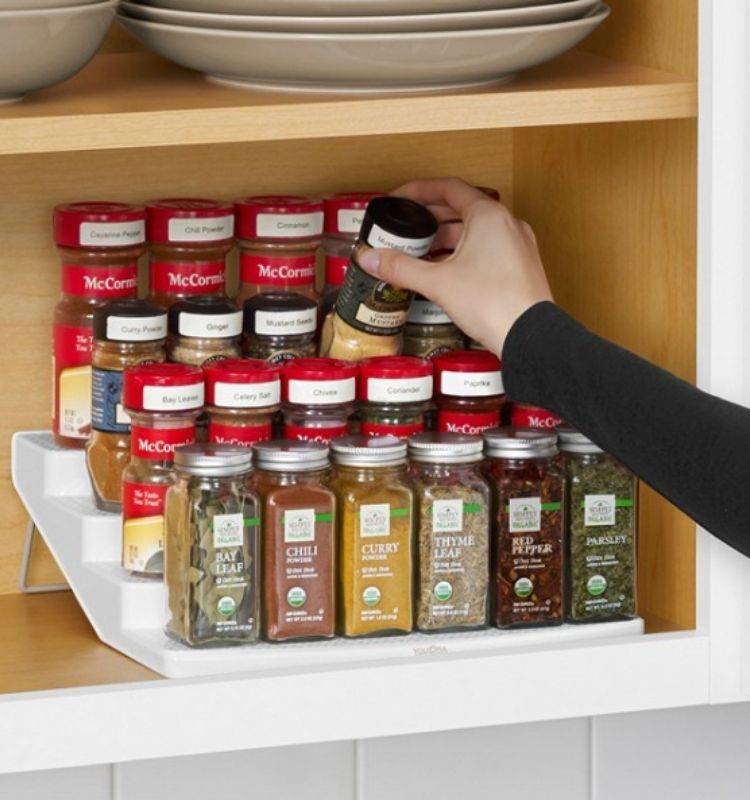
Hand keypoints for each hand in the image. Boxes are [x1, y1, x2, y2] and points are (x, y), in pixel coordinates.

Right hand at [357, 177, 552, 354]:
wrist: (529, 336)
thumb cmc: (493, 303)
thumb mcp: (438, 282)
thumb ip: (401, 268)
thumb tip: (371, 258)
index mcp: (488, 216)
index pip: (449, 188)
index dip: (419, 191)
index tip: (400, 198)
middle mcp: (507, 224)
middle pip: (462, 209)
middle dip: (430, 218)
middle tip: (405, 226)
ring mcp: (517, 246)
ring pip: (475, 231)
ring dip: (447, 238)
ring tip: (419, 251)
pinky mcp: (519, 267)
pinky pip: (487, 249)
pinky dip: (463, 253)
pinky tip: (445, 271)